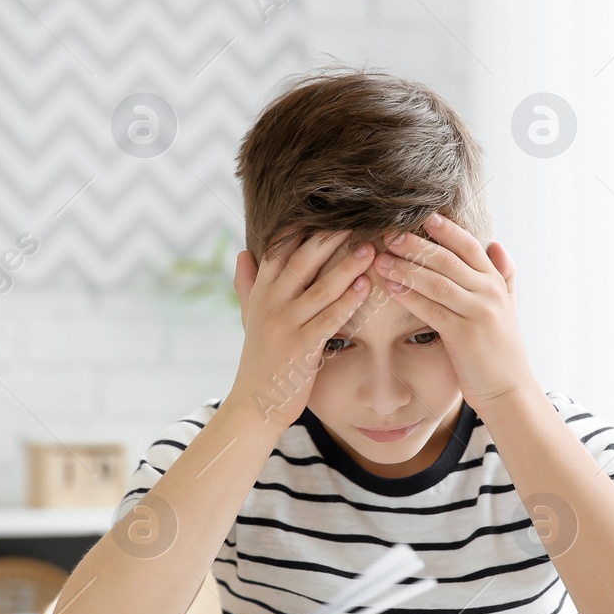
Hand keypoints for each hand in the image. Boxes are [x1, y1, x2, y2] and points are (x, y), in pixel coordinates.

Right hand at [231, 230, 375, 428]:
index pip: (280, 250)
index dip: (301, 228)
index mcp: (261, 293)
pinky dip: (346, 302)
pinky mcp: (301, 347)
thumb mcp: (249, 318)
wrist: (255, 405)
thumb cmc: (259, 360)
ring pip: (319, 288)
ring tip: (370, 248)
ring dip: (346, 266)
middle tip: (357, 218)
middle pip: (301, 261)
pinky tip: (363, 286)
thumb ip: (247, 284)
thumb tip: (242, 252)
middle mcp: (271, 304)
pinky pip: (328, 319)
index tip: (326, 209)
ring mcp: (285, 325)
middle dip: (329, 238)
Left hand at [371, 212, 533, 414]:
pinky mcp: (464, 335)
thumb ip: (503, 275)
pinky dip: (409, 296)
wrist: (509, 389)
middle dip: (416, 244)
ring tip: (381, 258)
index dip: (446, 230)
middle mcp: (488, 293)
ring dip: (406, 268)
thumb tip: (497, 244)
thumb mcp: (508, 307)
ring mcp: (477, 313)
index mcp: (495, 283)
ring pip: (437, 282)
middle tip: (389, 233)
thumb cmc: (501, 349)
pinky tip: (390, 286)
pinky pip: (431, 309)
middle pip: (448, 259)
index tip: (423, 215)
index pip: (469, 246)